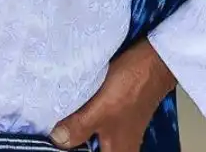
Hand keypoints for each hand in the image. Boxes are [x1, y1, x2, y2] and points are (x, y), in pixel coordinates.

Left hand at [51, 41, 176, 151]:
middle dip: (70, 137)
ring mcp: (117, 130)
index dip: (69, 148)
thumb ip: (79, 128)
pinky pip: (92, 121)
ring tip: (57, 115)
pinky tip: (70, 106)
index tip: (53, 135)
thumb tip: (57, 140)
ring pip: (89, 135)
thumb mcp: (101, 109)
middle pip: (87, 147)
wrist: (152, 61)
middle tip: (52, 124)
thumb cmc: (131, 87)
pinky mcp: (113, 114)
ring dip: (74, 126)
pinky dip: (81, 115)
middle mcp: (119, 146)